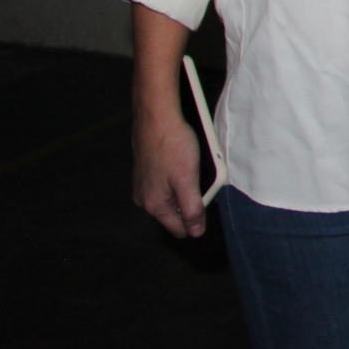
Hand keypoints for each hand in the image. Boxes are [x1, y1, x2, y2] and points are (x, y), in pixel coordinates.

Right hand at [133, 105, 206, 237]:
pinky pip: (166, 182)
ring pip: (172, 196)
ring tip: (191, 165)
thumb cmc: (172, 145)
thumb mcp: (188, 180)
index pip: (180, 229)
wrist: (156, 116)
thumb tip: (195, 233)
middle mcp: (144, 199)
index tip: (205, 197)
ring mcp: (142, 185)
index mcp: (154, 205)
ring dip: (185, 186)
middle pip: (176, 212)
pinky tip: (182, 159)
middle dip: (191, 199)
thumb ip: (192, 209)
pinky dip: (177, 175)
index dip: (198, 218)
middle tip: (199, 176)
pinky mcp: (145, 171)